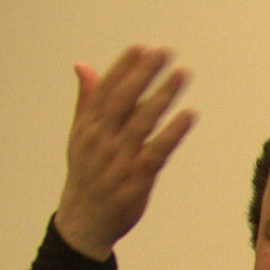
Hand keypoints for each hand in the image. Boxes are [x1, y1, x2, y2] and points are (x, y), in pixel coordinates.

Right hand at [54, 46, 195, 260]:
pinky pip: (157, 150)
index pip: (106, 90)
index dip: (124, 67)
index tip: (141, 48)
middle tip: (166, 52)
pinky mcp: (137, 177)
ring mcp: (119, 158)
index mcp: (87, 127)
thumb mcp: (80, 136)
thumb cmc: (87, 174)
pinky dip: (173, 132)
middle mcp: (101, 139)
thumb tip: (84, 65)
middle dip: (145, 73)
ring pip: (143, 120)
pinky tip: (189, 115)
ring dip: (164, 95)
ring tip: (182, 74)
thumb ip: (87, 100)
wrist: (84, 221)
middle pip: (124, 99)